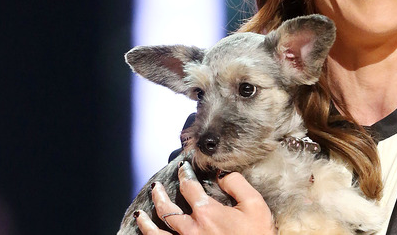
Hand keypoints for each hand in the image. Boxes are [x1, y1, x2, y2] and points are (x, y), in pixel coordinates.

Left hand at [134, 162, 275, 234]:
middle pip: (167, 210)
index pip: (189, 187)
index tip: (182, 168)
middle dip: (159, 195)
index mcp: (207, 212)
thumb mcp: (255, 205)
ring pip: (157, 234)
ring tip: (141, 215)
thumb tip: (221, 174)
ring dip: (146, 223)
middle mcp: (192, 229)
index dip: (184, 174)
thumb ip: (237, 184)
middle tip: (155, 187)